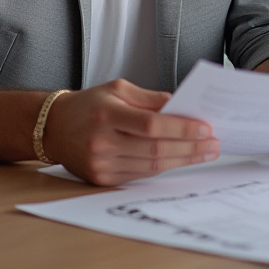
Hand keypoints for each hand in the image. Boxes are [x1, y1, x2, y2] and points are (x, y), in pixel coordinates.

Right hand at [41, 79, 219, 185]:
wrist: (54, 128)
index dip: (181, 128)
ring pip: (151, 166)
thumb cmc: (90, 104)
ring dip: (182, 159)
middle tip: (214, 144)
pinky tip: (181, 158)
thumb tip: (182, 107)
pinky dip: (164, 166)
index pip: (151, 125)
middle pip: (155, 149)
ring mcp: (101, 164)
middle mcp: (102, 142)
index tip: (205, 128)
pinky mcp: (102, 179)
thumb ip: (150, 98)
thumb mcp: (118, 89)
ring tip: (205, 152)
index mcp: (107, 114)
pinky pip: (140, 174)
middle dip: (190, 148)